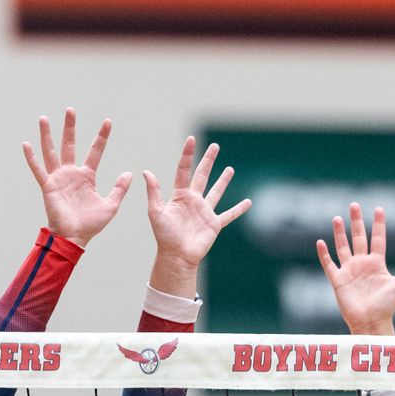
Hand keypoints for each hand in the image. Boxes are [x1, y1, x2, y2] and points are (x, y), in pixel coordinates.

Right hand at [21, 108, 131, 246]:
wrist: (74, 237)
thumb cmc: (91, 224)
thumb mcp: (110, 205)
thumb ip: (119, 189)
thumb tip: (129, 173)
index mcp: (86, 176)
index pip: (95, 151)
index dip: (101, 136)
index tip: (108, 121)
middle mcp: (71, 173)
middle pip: (70, 145)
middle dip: (70, 127)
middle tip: (70, 110)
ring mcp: (58, 178)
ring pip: (51, 152)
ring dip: (47, 135)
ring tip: (44, 118)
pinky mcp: (48, 186)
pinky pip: (38, 170)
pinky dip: (31, 158)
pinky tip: (26, 144)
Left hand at [144, 137, 250, 291]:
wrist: (176, 256)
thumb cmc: (164, 236)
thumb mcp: (156, 212)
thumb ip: (154, 192)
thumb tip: (146, 172)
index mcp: (179, 196)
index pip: (184, 170)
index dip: (187, 155)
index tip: (191, 139)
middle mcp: (193, 201)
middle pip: (202, 175)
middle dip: (208, 160)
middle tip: (215, 146)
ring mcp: (205, 212)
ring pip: (216, 192)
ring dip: (223, 181)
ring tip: (230, 169)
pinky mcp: (214, 224)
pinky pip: (229, 215)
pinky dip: (239, 209)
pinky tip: (248, 202)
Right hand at [315, 202, 394, 336]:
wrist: (371, 322)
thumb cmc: (387, 306)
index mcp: (377, 263)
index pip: (378, 239)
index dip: (378, 224)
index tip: (378, 208)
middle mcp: (362, 264)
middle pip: (358, 238)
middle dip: (356, 222)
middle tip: (354, 205)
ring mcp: (349, 271)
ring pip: (343, 247)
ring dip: (339, 233)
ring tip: (336, 218)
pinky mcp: (338, 280)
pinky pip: (329, 264)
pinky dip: (324, 254)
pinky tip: (320, 242)